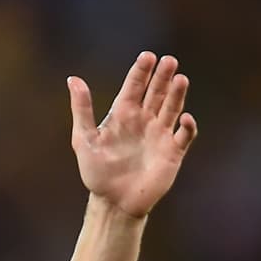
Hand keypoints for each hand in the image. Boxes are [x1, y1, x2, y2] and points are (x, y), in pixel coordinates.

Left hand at [68, 52, 197, 218]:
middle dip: (163, 76)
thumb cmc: (97, 174)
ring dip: (177, 94)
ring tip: (180, 79)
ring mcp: (160, 134)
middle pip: (157, 91)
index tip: (147, 56)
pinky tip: (185, 119)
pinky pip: (184, 135)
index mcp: (124, 114)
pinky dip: (187, 126)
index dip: (141, 70)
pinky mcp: (172, 151)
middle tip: (168, 61)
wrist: (112, 204)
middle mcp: (144, 120)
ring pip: (172, 107)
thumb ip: (82, 110)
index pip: (135, 86)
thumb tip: (73, 79)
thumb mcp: (83, 140)